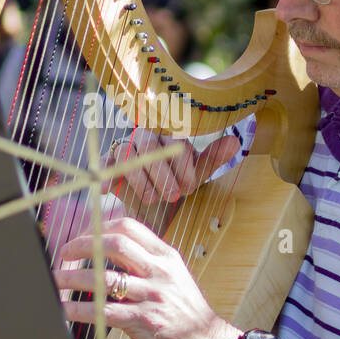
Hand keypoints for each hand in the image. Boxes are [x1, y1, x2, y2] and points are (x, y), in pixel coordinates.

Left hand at [54, 216, 240, 338]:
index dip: (99, 227)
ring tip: (57, 280)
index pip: (128, 227)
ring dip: (73, 278)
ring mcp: (153, 296)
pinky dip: (80, 309)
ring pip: (104, 279)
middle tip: (64, 254)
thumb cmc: (187, 312)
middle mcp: (160, 272)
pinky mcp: (145, 322)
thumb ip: (147, 262)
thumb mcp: (174, 277)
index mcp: (166, 257)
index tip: (81, 235)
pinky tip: (66, 309)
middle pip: (114, 245)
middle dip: (82, 246)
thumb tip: (111, 250)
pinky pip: (105, 311)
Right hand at [102, 130, 239, 213]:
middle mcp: (146, 137)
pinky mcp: (109, 163)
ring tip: (153, 199)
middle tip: (173, 196)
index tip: (189, 188)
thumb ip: (212, 158)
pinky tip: (109, 190)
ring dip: (141, 179)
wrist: (152, 203)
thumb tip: (235, 141)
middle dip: (162, 174)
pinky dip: (106, 174)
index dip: (182, 166)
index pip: (175, 141)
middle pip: (150, 147)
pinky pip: (104, 163)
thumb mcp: (196, 174)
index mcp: (170, 135)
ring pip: (128, 155)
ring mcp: (125, 148)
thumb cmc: (177, 182)